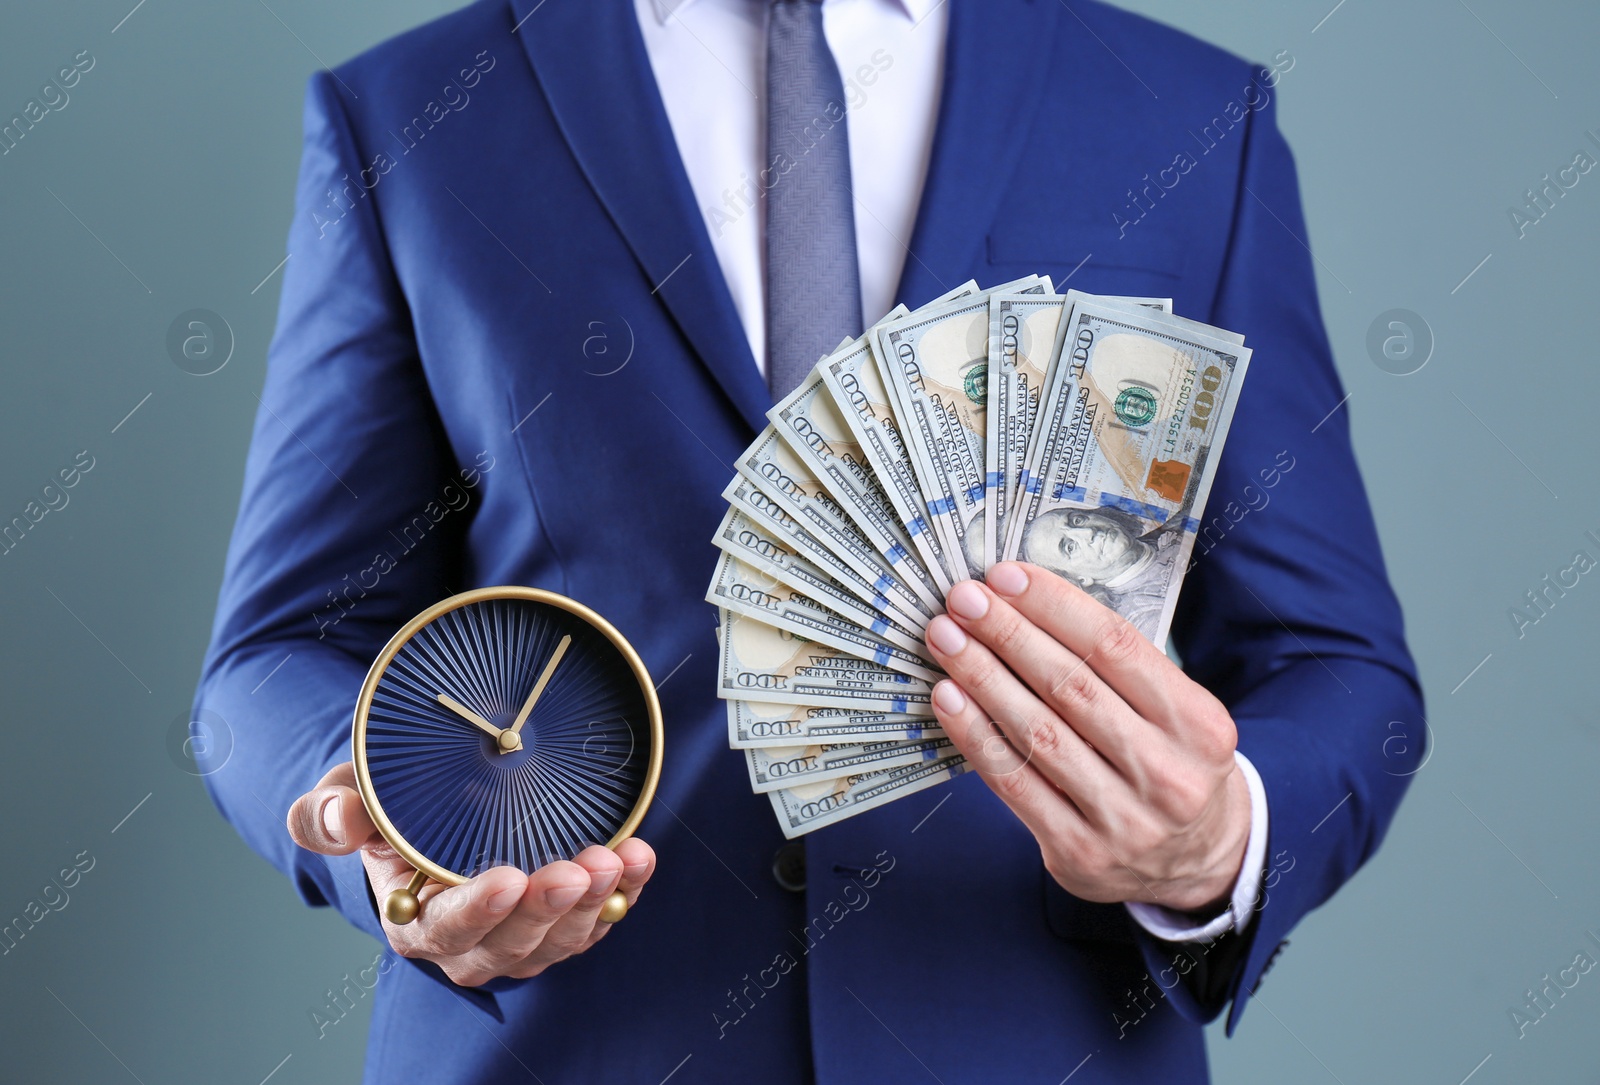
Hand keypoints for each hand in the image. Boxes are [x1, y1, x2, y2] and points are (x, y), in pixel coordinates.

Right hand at [287, 762, 654, 985]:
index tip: (506, 881)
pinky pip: (601, 915)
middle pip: (512, 943)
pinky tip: (639, 859)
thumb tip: (343, 819)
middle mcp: (473, 941)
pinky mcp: (566, 917)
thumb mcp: (344, 798)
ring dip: (593, 903)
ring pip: (563, 937)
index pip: (446, 929)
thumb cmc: (384, 806)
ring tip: (614, 859)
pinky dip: (625, 891)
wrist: (432, 805)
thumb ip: (330, 812)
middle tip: (574, 872)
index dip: (477, 912)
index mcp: (416, 920)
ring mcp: (525, 934)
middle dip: (546, 910)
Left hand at [923, 562, 1249, 913]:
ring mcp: (1123, 819)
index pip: (1116, 647)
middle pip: (1070, 686)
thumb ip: (1120, 670)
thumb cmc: (1171, 765)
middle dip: (1007, 634)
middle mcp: (1166, 773)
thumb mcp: (1178, 715)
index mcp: (1199, 724)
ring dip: (982, 677)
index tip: (1006, 577)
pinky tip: (949, 698)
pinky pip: (1015, 783)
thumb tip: (1028, 605)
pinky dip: (976, 736)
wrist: (1199, 865)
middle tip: (963, 600)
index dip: (1054, 606)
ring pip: (1037, 732)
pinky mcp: (1079, 852)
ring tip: (946, 639)